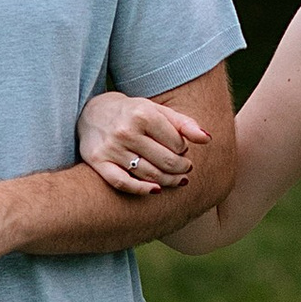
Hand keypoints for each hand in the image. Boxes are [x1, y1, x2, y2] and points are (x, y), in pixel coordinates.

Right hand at [78, 92, 207, 195]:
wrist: (93, 113)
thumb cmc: (132, 113)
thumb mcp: (157, 110)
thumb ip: (183, 124)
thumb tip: (207, 139)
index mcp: (142, 114)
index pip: (176, 143)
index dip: (184, 150)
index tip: (182, 149)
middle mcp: (125, 131)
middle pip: (165, 161)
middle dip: (180, 168)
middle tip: (185, 169)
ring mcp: (110, 148)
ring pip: (148, 174)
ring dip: (168, 181)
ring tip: (176, 180)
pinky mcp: (98, 161)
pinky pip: (122, 183)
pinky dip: (141, 190)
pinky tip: (155, 190)